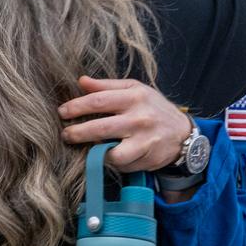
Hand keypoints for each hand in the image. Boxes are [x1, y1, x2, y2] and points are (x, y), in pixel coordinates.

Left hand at [59, 77, 191, 172]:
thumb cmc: (154, 108)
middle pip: (99, 127)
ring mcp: (144, 141)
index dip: (76, 107)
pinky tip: (108, 155)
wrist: (183, 133)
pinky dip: (110, 161)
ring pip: (109, 152)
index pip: (98, 101)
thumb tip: (81, 81)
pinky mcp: (146, 159)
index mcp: (135, 97)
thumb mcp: (135, 90)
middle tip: (65, 134)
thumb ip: (107, 86)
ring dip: (92, 151)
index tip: (62, 112)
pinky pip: (120, 164)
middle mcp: (140, 118)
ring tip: (86, 147)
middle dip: (76, 132)